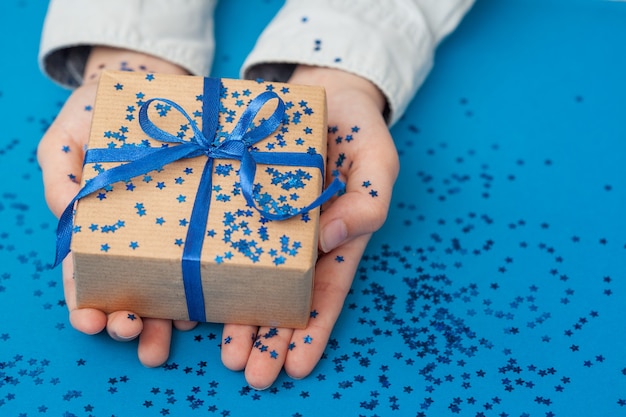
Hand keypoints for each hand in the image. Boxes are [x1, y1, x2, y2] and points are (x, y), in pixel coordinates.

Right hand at [38, 47, 193, 365]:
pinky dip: (202, 283)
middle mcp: (131, 238)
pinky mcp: (203, 220)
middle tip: (132, 334)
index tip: (91, 320)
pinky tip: (206, 303)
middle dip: (126, 320)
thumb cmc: (101, 109)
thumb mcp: (69, 134)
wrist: (152, 86)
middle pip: (126, 290)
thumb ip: (59, 171)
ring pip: (165, 285)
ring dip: (164, 316)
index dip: (84, 302)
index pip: (84, 274)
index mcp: (93, 226)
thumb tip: (66, 211)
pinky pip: (203, 258)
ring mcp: (168, 233)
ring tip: (171, 333)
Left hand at [220, 65, 398, 388]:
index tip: (298, 365)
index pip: (325, 292)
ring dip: (238, 318)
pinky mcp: (235, 199)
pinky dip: (210, 268)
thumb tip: (335, 237)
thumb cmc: (357, 128)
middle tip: (252, 373)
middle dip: (269, 338)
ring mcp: (264, 220)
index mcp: (334, 235)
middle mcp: (297, 237)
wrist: (321, 90)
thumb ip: (369, 201)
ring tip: (226, 354)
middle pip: (283, 296)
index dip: (314, 330)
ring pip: (249, 276)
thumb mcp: (377, 160)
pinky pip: (219, 237)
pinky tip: (193, 296)